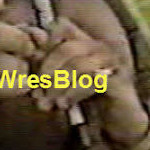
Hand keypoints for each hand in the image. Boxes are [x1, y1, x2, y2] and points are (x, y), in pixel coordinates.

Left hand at [31, 17, 149, 148]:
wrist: (118, 123)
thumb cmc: (87, 100)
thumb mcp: (61, 82)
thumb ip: (47, 67)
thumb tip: (30, 56)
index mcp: (83, 42)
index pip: (62, 26)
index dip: (45, 39)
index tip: (32, 59)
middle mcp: (98, 47)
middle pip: (66, 48)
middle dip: (48, 71)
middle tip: (37, 93)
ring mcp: (111, 62)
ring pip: (78, 64)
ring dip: (59, 86)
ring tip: (49, 103)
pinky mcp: (119, 81)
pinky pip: (92, 81)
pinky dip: (74, 93)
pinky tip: (65, 104)